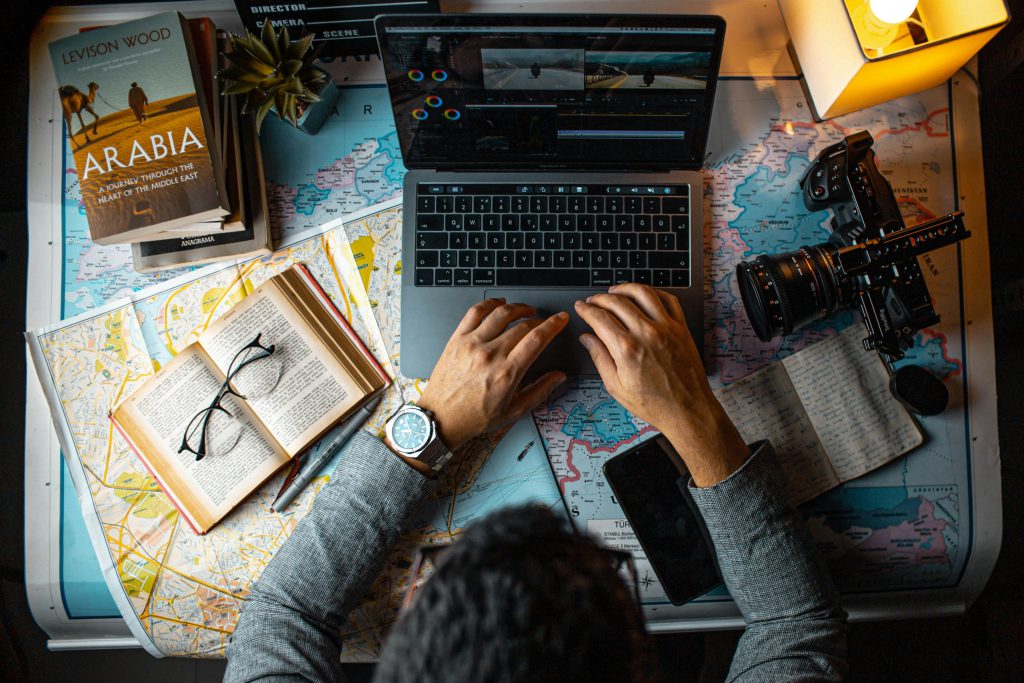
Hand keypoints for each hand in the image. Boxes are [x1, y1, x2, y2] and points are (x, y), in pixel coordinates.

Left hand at [416, 298, 567, 450]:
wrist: (441, 418)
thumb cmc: (474, 417)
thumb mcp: (514, 411)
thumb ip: (540, 391)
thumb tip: (559, 377)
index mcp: (506, 373)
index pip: (537, 339)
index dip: (553, 325)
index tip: (560, 319)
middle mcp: (490, 355)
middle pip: (522, 325)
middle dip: (539, 320)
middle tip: (544, 322)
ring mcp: (472, 344)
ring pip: (500, 314)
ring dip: (518, 307)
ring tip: (526, 310)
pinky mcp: (457, 339)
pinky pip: (475, 312)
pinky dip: (490, 304)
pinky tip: (499, 304)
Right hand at [575, 284, 748, 486]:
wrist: (687, 409)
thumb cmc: (653, 403)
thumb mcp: (616, 386)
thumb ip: (599, 357)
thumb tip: (587, 339)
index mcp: (626, 349)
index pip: (599, 318)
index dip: (586, 309)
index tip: (581, 306)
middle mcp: (646, 333)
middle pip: (617, 301)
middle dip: (600, 298)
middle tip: (593, 301)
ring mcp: (666, 328)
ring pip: (643, 293)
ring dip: (625, 288)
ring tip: (615, 292)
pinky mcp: (681, 328)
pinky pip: (668, 299)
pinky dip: (654, 292)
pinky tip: (644, 296)